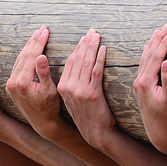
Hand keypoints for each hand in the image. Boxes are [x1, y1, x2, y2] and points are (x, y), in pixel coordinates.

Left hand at [5, 26, 65, 139]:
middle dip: (34, 40)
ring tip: (37, 34)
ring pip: (18, 59)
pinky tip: (29, 48)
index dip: (39, 41)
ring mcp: (10, 84)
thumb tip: (41, 56)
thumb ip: (44, 74)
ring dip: (28, 46)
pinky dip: (23, 54)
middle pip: (23, 55)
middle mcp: (13, 82)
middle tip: (43, 28)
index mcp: (22, 82)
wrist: (42, 123)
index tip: (46, 30)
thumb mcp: (51, 91)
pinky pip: (16, 65)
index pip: (31, 56)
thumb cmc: (50, 108)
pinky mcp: (10, 85)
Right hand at [57, 29, 116, 147]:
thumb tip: (79, 65)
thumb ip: (73, 82)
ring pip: (86, 63)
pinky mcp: (93, 94)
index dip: (77, 47)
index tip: (84, 37)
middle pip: (77, 59)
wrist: (95, 134)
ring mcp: (80, 91)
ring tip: (98, 36)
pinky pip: (96, 72)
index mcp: (62, 87)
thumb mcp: (74, 99)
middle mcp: (68, 87)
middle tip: (92, 31)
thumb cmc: (87, 115)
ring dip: (92, 47)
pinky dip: (100, 59)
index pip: (69, 61)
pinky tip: (104, 50)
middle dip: (85, 43)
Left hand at [133, 24, 166, 152]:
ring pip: (143, 58)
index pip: (155, 56)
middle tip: (166, 25)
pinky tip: (148, 48)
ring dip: (152, 43)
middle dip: (158, 39)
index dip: (164, 42)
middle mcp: (139, 81)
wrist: (157, 133)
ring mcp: (138, 83)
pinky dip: (147, 53)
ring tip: (158, 32)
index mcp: (146, 83)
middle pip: (147, 54)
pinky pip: (142, 64)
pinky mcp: (139, 86)